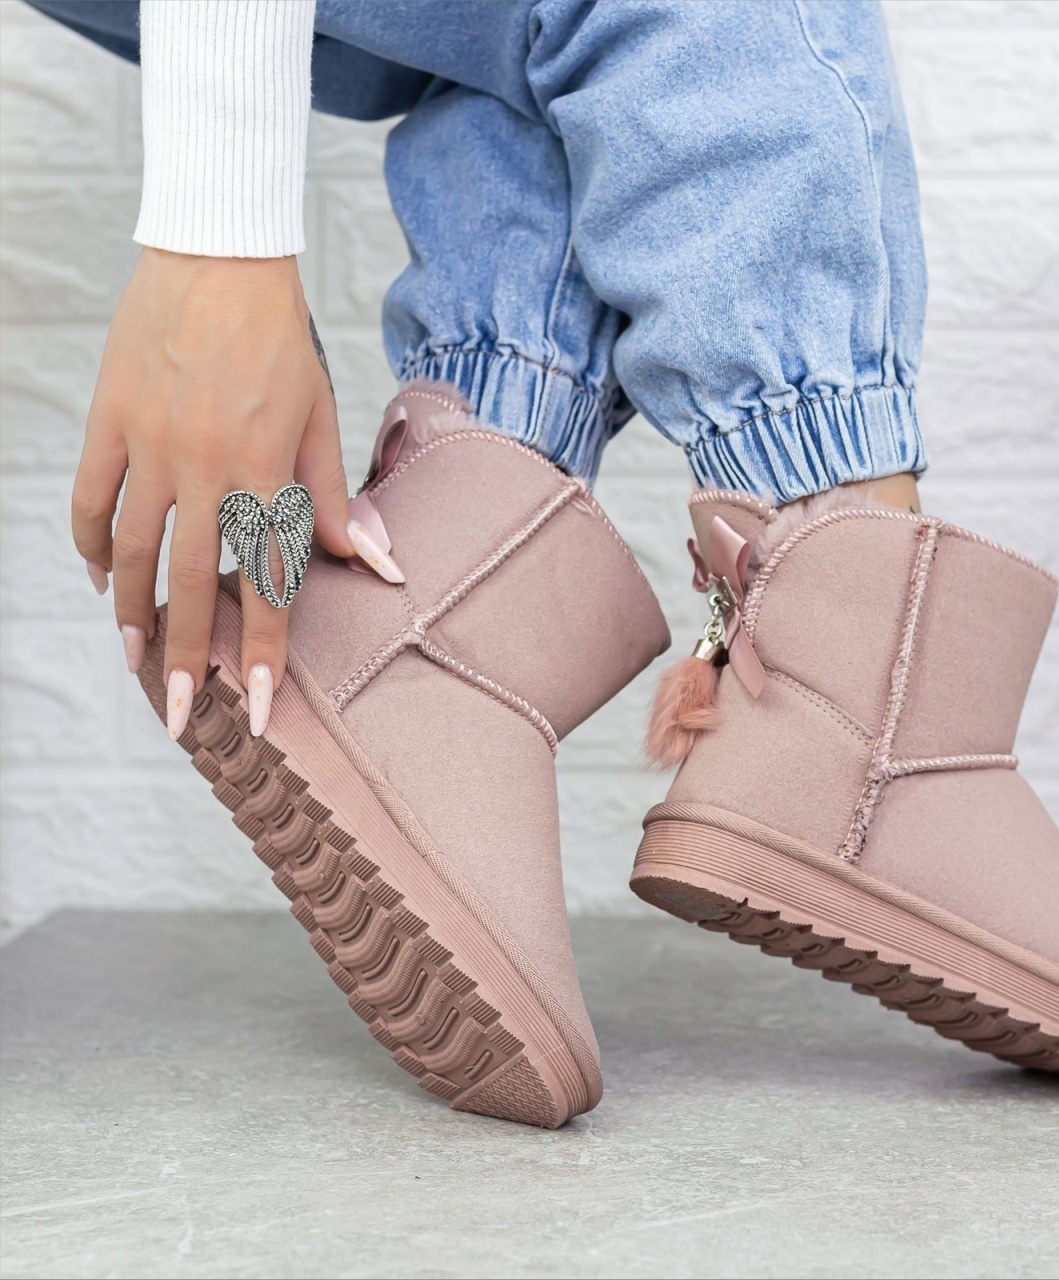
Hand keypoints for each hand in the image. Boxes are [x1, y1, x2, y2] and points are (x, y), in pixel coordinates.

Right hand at [72, 247, 401, 740]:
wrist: (219, 257)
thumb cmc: (283, 344)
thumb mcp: (321, 421)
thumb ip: (337, 503)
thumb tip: (379, 571)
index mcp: (266, 472)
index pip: (267, 583)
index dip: (262, 653)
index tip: (255, 712)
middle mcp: (206, 467)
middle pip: (189, 583)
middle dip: (186, 659)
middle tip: (180, 716)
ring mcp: (150, 444)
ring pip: (129, 550)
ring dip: (131, 613)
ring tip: (136, 661)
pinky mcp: (110, 419)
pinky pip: (90, 497)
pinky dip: (90, 543)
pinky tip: (99, 577)